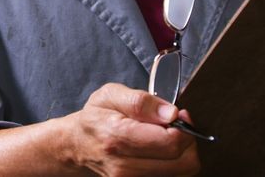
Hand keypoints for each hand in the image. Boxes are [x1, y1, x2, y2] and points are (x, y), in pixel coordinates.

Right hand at [63, 83, 200, 175]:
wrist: (77, 145)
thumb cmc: (96, 117)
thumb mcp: (111, 95)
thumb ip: (141, 101)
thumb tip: (171, 114)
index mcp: (118, 136)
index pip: (170, 143)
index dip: (184, 127)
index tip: (179, 116)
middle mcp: (124, 166)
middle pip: (183, 162)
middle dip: (187, 141)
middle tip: (176, 127)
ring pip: (182, 172)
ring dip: (182, 154)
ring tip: (166, 138)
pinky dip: (174, 164)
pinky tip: (161, 152)